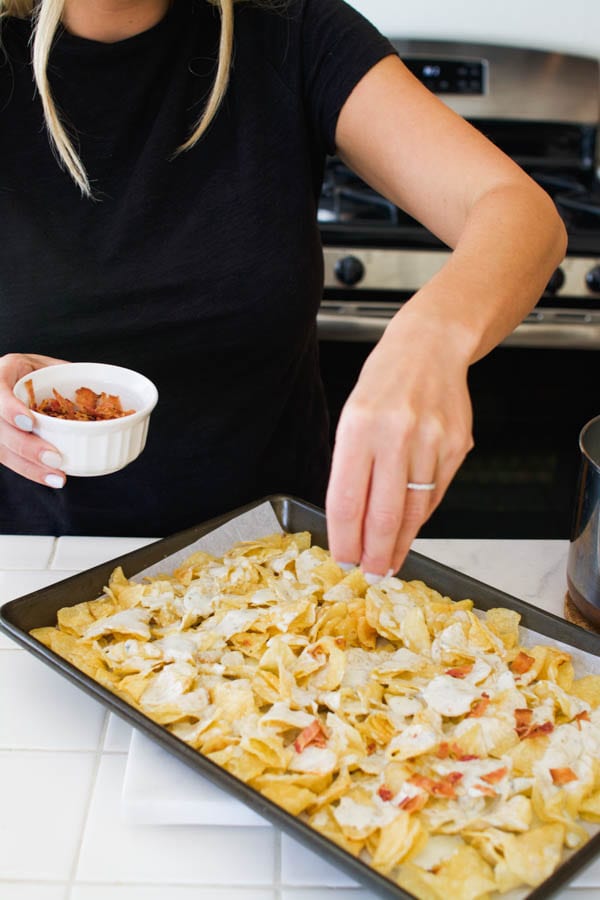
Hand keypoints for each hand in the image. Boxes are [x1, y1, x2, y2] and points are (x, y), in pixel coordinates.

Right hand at [0, 353, 68, 487]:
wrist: (16, 376)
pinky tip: (49, 478)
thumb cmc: (34, 370)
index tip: (30, 422)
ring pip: (2, 450)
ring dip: (30, 467)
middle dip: (26, 446)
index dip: (10, 409)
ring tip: (57, 477)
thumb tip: (102, 392)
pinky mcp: (0, 441)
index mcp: (4, 371)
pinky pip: (9, 459)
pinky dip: (31, 471)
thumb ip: (67, 374)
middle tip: (55, 458)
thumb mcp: (49, 363)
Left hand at [325, 313, 473, 578]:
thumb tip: (353, 522)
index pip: (347, 498)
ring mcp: (431, 441)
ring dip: (401, 542)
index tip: (344, 557)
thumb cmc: (384, 383)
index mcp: (359, 427)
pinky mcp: (457, 446)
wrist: (430, 347)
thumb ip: (352, 467)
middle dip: (376, 552)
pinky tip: (411, 525)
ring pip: (414, 510)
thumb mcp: (352, 417)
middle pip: (384, 513)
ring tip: (390, 560)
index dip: (345, 537)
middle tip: (371, 572)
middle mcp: (396, 434)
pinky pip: (435, 494)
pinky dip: (421, 515)